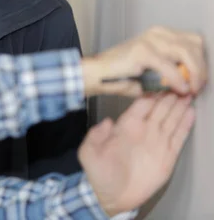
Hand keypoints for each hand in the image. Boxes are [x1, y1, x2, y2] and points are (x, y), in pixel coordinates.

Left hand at [79, 94, 195, 215]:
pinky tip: (191, 113)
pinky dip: (185, 125)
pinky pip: (178, 137)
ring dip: (179, 107)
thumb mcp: (89, 152)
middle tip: (181, 83)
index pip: (141, 105)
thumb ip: (95, 135)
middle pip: (159, 109)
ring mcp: (156, 142)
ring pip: (170, 120)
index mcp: (125, 127)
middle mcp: (143, 131)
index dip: (152, 94)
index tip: (161, 82)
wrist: (110, 197)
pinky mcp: (166, 156)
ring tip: (189, 93)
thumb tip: (107, 121)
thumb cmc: (99, 173)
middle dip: (170, 96)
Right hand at [82, 26, 206, 96]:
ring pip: (187, 52)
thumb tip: (187, 84)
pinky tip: (179, 89)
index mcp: (160, 34)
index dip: (201, 61)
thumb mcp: (151, 72)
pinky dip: (178, 79)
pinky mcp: (143, 51)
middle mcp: (157, 33)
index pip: (193, 41)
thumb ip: (170, 74)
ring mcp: (150, 40)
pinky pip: (170, 66)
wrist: (96, 74)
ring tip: (190, 89)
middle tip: (197, 87)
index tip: (199, 79)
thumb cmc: (119, 75)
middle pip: (194, 44)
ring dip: (194, 73)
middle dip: (201, 68)